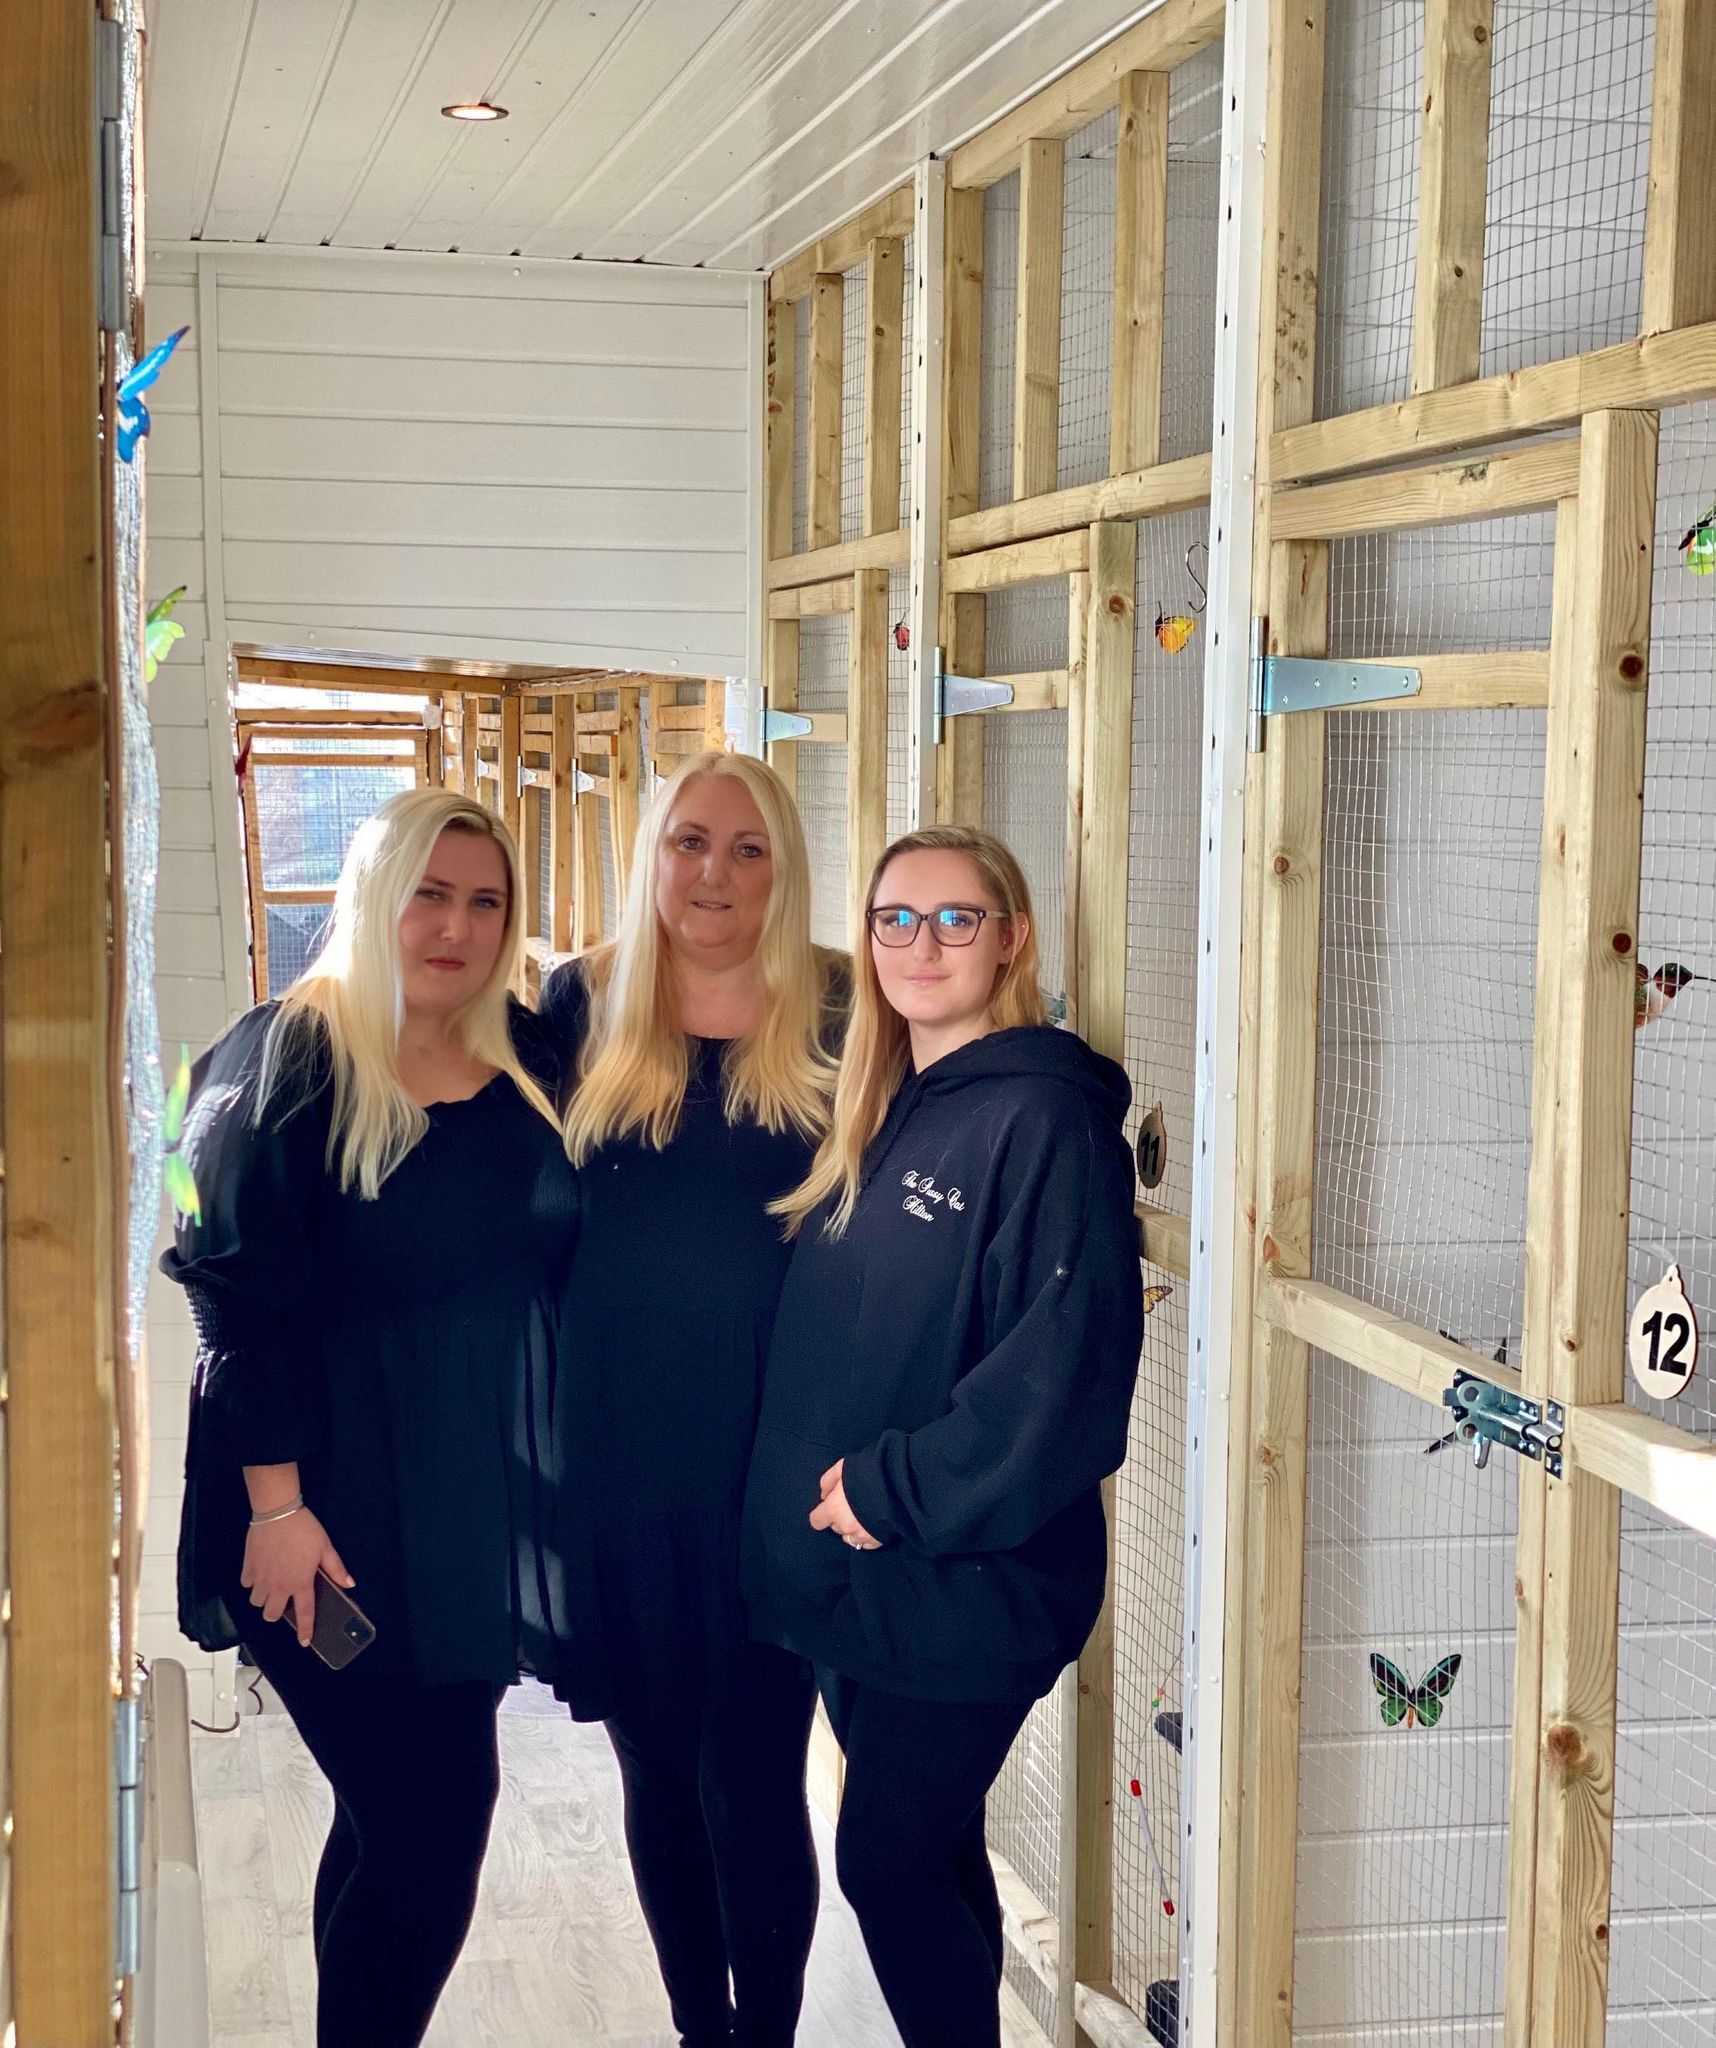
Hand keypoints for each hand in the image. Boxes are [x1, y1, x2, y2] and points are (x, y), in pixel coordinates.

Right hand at [240, 1510, 352, 1647]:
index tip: (304, 1642)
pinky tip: (260, 1572)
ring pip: (256, 1602)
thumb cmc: (304, 1529)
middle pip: (271, 1615)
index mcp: (300, 1582)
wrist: (278, 1512)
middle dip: (276, 1613)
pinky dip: (252, 1583)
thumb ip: (336, 1568)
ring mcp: (261, 1578)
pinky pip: (246, 1585)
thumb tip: (349, 1584)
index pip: (304, 1613)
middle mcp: (279, 1586)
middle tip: (283, 1600)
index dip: (305, 1630)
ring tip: (271, 1586)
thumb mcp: (326, 1547)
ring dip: (263, 1598)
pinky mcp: (248, 1568)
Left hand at [810, 1458, 880, 1550]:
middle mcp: (845, 1526)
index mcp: (833, 1509)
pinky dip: (866, 1536)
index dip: (821, 1513)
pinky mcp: (877, 1541)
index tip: (828, 1507)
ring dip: (851, 1529)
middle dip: (839, 1518)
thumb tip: (823, 1495)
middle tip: (851, 1506)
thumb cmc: (867, 1473)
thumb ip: (828, 1481)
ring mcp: (861, 1536)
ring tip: (862, 1517)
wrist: (898, 1484)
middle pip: (835, 1527)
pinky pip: (866, 1544)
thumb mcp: (842, 1467)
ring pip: (849, 1538)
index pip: (816, 1520)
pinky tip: (872, 1525)